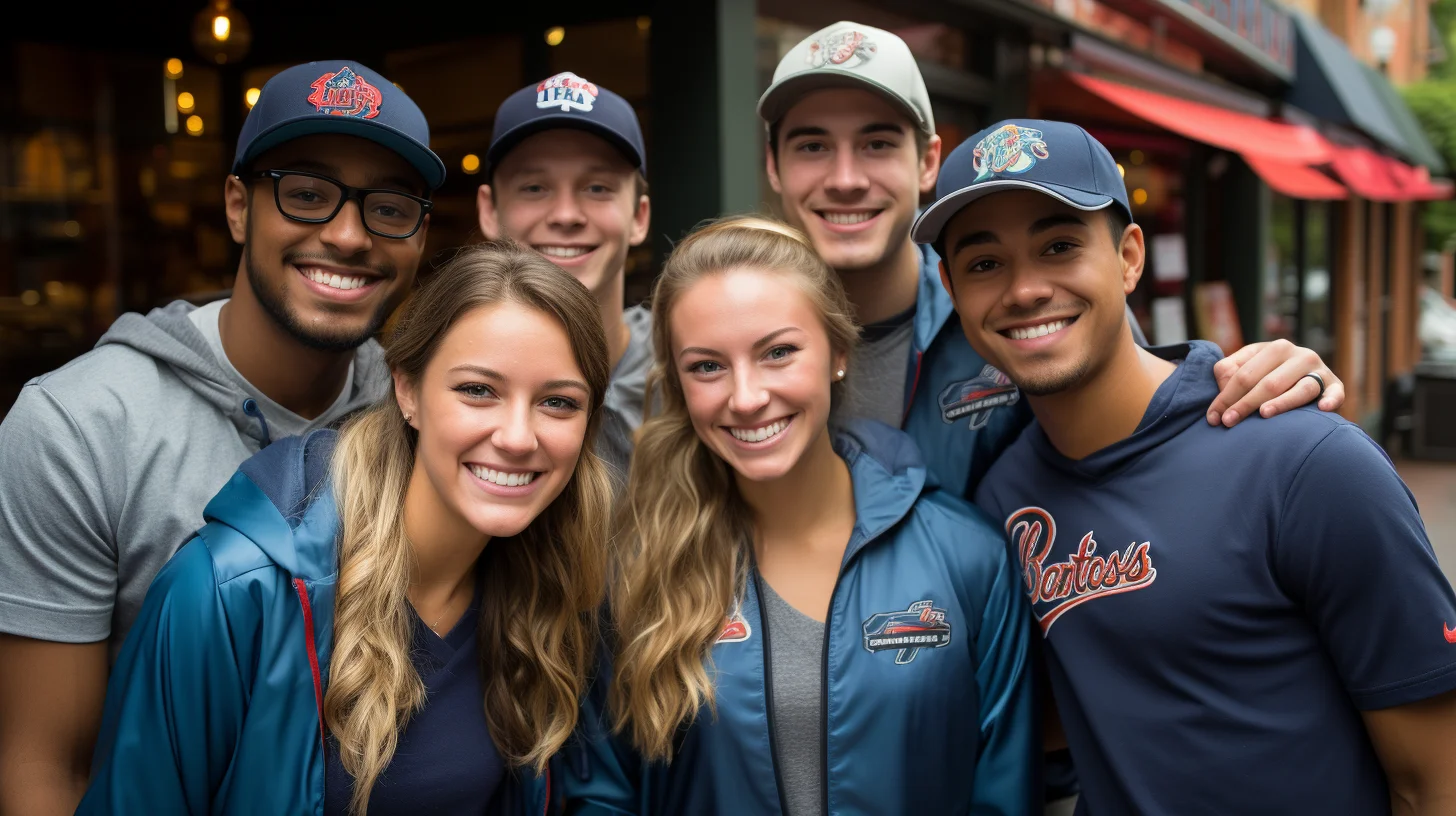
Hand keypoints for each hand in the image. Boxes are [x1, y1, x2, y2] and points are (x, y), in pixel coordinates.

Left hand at [1207, 339, 1344, 426]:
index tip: (1213, 417)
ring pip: (1300, 388)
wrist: (1304, 377)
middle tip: (1228, 422)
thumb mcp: (1247, 368)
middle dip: (1246, 404)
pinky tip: (1322, 408)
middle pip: (1269, 383)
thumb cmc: (1267, 375)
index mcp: (1274, 348)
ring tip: (1264, 414)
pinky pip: (1335, 392)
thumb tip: (1222, 386)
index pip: (1244, 374)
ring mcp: (1319, 370)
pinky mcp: (1336, 384)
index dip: (1226, 396)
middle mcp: (1299, 355)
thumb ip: (1229, 372)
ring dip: (1282, 403)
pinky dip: (1331, 399)